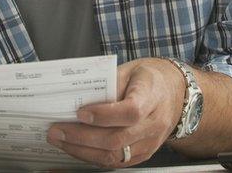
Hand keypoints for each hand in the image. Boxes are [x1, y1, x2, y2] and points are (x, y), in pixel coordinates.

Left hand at [46, 58, 185, 167]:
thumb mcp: (130, 70)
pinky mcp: (144, 154)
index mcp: (152, 96)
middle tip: (57, 130)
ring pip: (115, 155)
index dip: (103, 115)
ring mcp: (150, 143)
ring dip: (82, 151)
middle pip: (117, 139)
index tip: (80, 112)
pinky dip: (93, 157)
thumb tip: (79, 98)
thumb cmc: (148, 79)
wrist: (175, 93)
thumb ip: (108, 83)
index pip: (130, 111)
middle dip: (81, 137)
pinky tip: (76, 148)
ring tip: (60, 140)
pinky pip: (117, 161)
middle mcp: (154, 124)